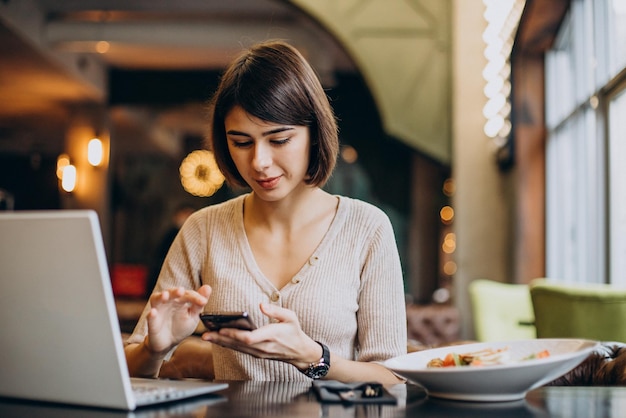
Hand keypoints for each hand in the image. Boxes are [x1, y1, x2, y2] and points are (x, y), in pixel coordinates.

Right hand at [145, 285, 210, 353]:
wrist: (168, 343)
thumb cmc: (181, 327)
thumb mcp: (193, 316)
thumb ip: (199, 304)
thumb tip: (208, 287)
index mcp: (180, 300)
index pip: (188, 294)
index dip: (195, 297)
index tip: (203, 302)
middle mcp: (168, 301)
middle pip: (171, 293)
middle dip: (175, 291)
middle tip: (181, 291)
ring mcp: (158, 310)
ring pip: (157, 299)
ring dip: (161, 297)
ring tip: (166, 296)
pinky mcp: (152, 321)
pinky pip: (150, 316)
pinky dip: (151, 314)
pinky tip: (153, 312)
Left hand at [201, 303, 321, 368]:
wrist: (299, 352)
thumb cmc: (294, 332)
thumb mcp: (290, 317)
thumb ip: (276, 311)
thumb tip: (261, 305)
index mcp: (271, 336)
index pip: (249, 338)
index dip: (234, 335)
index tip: (222, 329)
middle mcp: (263, 347)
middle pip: (238, 344)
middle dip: (221, 339)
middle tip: (205, 334)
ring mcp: (259, 352)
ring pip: (237, 348)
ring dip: (221, 343)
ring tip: (207, 336)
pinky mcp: (257, 354)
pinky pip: (240, 350)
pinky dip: (228, 345)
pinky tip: (218, 340)